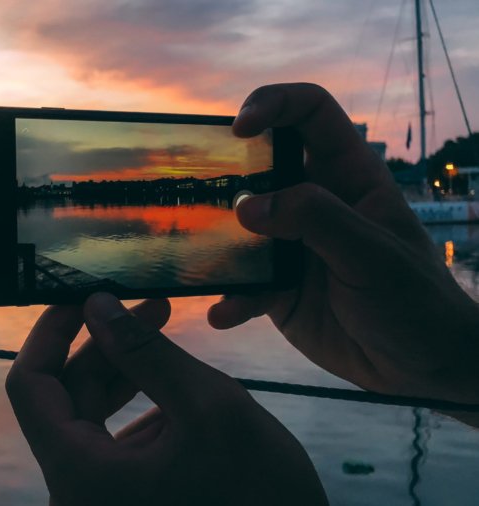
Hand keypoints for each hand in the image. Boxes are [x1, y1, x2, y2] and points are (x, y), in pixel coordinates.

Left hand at [7, 293, 326, 504]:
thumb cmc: (259, 495)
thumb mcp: (209, 408)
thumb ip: (146, 352)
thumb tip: (98, 305)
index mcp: (79, 472)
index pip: (29, 385)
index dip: (51, 332)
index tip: (81, 295)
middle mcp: (75, 489)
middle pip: (64, 398)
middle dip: (104, 345)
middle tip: (147, 305)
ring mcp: (99, 498)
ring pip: (91, 417)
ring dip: (124, 370)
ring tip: (163, 329)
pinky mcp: (125, 500)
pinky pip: (115, 441)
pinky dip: (139, 405)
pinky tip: (177, 384)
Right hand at [208, 83, 478, 403]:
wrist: (420, 366)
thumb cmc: (414, 300)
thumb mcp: (371, 252)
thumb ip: (314, 219)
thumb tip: (246, 205)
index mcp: (348, 177)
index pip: (310, 114)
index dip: (274, 105)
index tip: (239, 130)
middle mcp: (314, 204)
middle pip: (259, 166)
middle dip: (225, 172)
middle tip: (197, 191)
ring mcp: (291, 247)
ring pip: (239, 228)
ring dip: (215, 241)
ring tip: (197, 256)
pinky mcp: (277, 289)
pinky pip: (241, 285)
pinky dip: (229, 298)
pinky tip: (224, 313)